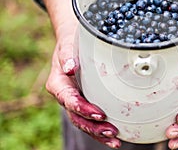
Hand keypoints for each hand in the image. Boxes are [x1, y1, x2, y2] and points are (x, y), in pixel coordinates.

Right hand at [39, 0, 120, 148]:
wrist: (72, 41)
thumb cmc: (70, 43)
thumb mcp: (67, 45)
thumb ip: (67, 56)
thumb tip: (70, 68)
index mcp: (58, 84)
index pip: (69, 100)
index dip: (83, 109)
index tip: (99, 114)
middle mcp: (66, 96)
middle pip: (77, 117)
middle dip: (94, 127)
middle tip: (111, 132)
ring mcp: (75, 101)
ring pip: (84, 122)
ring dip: (99, 133)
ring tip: (115, 141)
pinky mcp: (85, 101)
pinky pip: (91, 119)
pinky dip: (101, 128)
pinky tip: (115, 136)